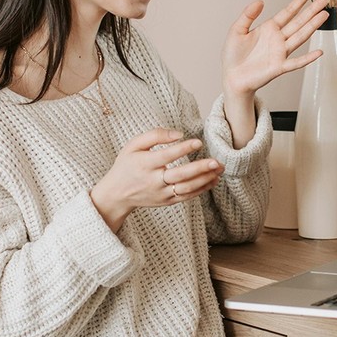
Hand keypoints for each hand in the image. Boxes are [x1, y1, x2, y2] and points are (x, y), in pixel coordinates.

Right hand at [90, 128, 222, 231]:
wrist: (116, 194)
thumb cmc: (127, 165)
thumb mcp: (133, 145)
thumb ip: (154, 135)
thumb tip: (178, 134)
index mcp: (144, 164)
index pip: (167, 156)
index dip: (183, 149)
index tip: (198, 142)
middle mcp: (153, 181)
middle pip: (180, 175)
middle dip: (200, 168)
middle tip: (217, 161)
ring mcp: (161, 193)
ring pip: (187, 188)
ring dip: (205, 179)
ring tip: (219, 169)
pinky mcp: (166, 202)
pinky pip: (187, 196)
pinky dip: (202, 189)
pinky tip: (213, 180)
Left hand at [222, 0, 329, 98]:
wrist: (232, 77)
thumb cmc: (234, 56)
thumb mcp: (237, 30)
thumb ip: (248, 15)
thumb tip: (260, 1)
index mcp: (269, 28)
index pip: (288, 11)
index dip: (300, 0)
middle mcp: (278, 39)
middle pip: (299, 22)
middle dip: (312, 10)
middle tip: (325, 0)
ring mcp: (281, 53)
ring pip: (300, 37)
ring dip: (313, 26)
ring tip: (324, 15)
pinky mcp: (279, 67)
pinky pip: (296, 62)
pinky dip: (307, 58)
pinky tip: (318, 53)